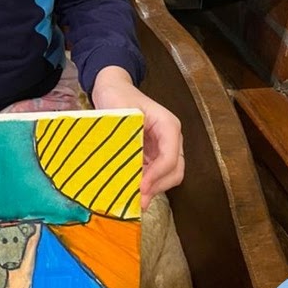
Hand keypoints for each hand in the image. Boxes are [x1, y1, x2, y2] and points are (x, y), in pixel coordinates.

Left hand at [92, 66, 182, 210]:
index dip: (157, 176)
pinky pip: (155, 173)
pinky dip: (146, 183)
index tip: (140, 188)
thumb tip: (125, 167)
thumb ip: (127, 138)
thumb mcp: (121, 113)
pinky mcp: (153, 153)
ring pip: (167, 175)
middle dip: (158, 186)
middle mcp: (171, 138)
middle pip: (175, 171)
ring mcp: (163, 146)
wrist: (113, 88)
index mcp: (168, 126)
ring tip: (134, 198)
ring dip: (153, 188)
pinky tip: (131, 189)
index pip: (170, 157)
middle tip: (138, 200)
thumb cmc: (117, 96)